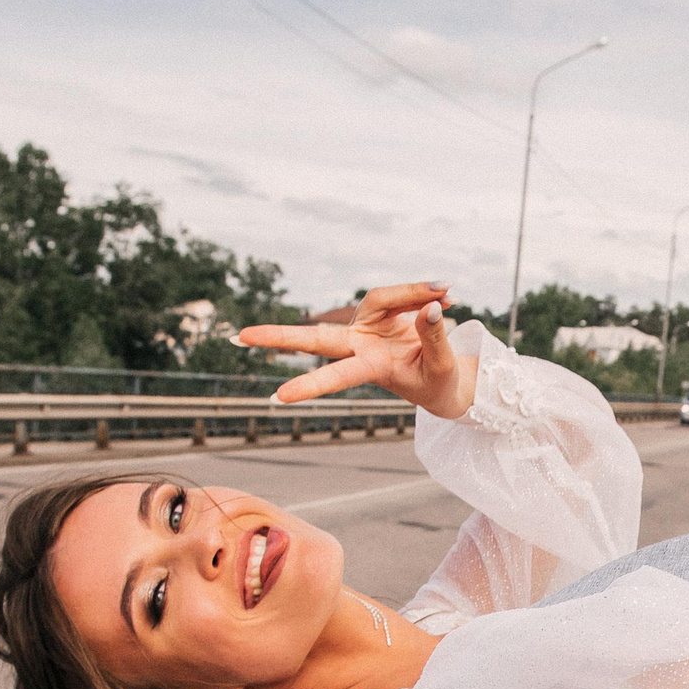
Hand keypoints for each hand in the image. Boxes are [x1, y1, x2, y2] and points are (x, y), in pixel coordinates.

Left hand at [240, 281, 474, 418]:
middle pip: (316, 338)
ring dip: (413, 291)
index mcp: (372, 369)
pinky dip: (423, 291)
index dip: (312, 384)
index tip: (279, 398)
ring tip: (449, 290)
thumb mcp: (442, 367)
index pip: (338, 374)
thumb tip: (429, 308)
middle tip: (239, 338)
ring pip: (379, 297)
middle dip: (280, 337)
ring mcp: (366, 327)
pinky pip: (398, 293)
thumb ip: (434, 339)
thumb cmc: (439, 382)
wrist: (443, 379)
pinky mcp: (379, 312)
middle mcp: (360, 346)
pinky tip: (447, 293)